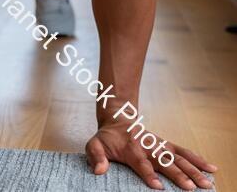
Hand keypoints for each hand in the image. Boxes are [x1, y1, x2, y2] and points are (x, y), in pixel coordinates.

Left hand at [86, 122, 216, 189]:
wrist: (117, 119)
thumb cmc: (107, 138)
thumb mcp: (94, 144)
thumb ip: (95, 156)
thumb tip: (99, 170)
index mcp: (130, 148)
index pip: (140, 162)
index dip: (148, 173)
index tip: (157, 186)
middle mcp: (147, 146)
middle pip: (164, 161)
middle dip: (177, 174)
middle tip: (190, 188)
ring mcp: (159, 145)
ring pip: (178, 157)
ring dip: (192, 169)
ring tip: (206, 183)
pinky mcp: (166, 144)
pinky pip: (183, 151)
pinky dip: (197, 159)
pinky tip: (211, 168)